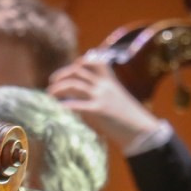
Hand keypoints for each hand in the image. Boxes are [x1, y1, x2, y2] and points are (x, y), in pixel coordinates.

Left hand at [46, 55, 163, 148]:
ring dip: (58, 88)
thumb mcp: (116, 98)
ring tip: (50, 94)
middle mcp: (104, 85)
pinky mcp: (98, 111)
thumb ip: (101, 92)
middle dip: (61, 74)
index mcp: (109, 80)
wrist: (141, 130)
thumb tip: (81, 96)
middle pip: (77, 70)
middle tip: (52, 82)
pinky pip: (77, 105)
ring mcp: (101, 96)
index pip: (93, 61)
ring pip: (74, 85)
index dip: (79, 62)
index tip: (69, 70)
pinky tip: (58, 108)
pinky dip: (65, 105)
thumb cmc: (127, 117)